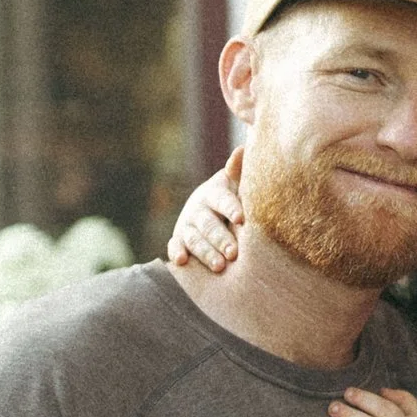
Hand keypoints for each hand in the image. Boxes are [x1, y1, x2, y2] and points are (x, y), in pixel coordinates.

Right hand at [167, 154, 244, 273]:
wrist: (209, 208)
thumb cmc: (231, 196)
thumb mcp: (235, 183)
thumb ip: (238, 171)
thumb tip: (242, 150)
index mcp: (214, 193)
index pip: (222, 199)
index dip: (230, 208)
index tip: (241, 218)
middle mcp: (198, 209)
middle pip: (208, 224)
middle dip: (220, 238)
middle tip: (233, 252)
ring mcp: (187, 225)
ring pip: (194, 239)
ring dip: (205, 252)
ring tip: (219, 266)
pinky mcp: (178, 240)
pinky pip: (174, 246)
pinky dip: (176, 253)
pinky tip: (182, 261)